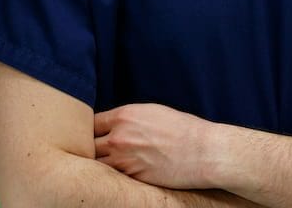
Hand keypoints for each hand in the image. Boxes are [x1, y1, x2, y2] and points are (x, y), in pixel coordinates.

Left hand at [94, 102, 215, 188]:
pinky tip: (118, 176)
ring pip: (97, 165)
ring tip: (105, 165)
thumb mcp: (152, 112)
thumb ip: (129, 119)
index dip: (93, 129)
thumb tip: (115, 125)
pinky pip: (113, 178)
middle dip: (92, 148)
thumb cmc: (182, 128)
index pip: (93, 123)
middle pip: (89, 145)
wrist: (202, 151)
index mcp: (125, 116)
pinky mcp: (132, 179)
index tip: (95, 134)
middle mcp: (119, 137)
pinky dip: (113, 178)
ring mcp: (124, 160)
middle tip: (96, 152)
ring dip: (100, 165)